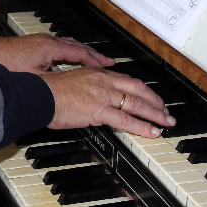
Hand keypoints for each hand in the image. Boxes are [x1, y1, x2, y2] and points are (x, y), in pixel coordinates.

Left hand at [0, 33, 113, 73]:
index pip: (80, 53)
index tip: (108, 65)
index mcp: (51, 47)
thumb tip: (69, 86)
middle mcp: (48, 41)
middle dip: (93, 54)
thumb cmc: (6, 64)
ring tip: (93, 59)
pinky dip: (69, 51)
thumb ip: (53, 80)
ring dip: (82, 52)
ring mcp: (41, 41)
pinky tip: (68, 58)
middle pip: (77, 46)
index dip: (95, 60)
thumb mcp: (33, 77)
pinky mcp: (34, 45)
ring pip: (68, 44)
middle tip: (107, 61)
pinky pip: (59, 46)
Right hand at [42, 67, 175, 137]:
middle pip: (138, 89)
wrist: (40, 95)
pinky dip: (143, 127)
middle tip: (166, 111)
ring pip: (137, 104)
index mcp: (97, 73)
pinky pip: (127, 121)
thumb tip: (92, 98)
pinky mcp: (100, 111)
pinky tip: (153, 132)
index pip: (127, 80)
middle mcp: (103, 81)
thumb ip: (87, 88)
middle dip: (155, 101)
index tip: (150, 97)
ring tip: (167, 122)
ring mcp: (103, 96)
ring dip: (155, 114)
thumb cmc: (49, 91)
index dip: (142, 90)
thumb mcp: (72, 82)